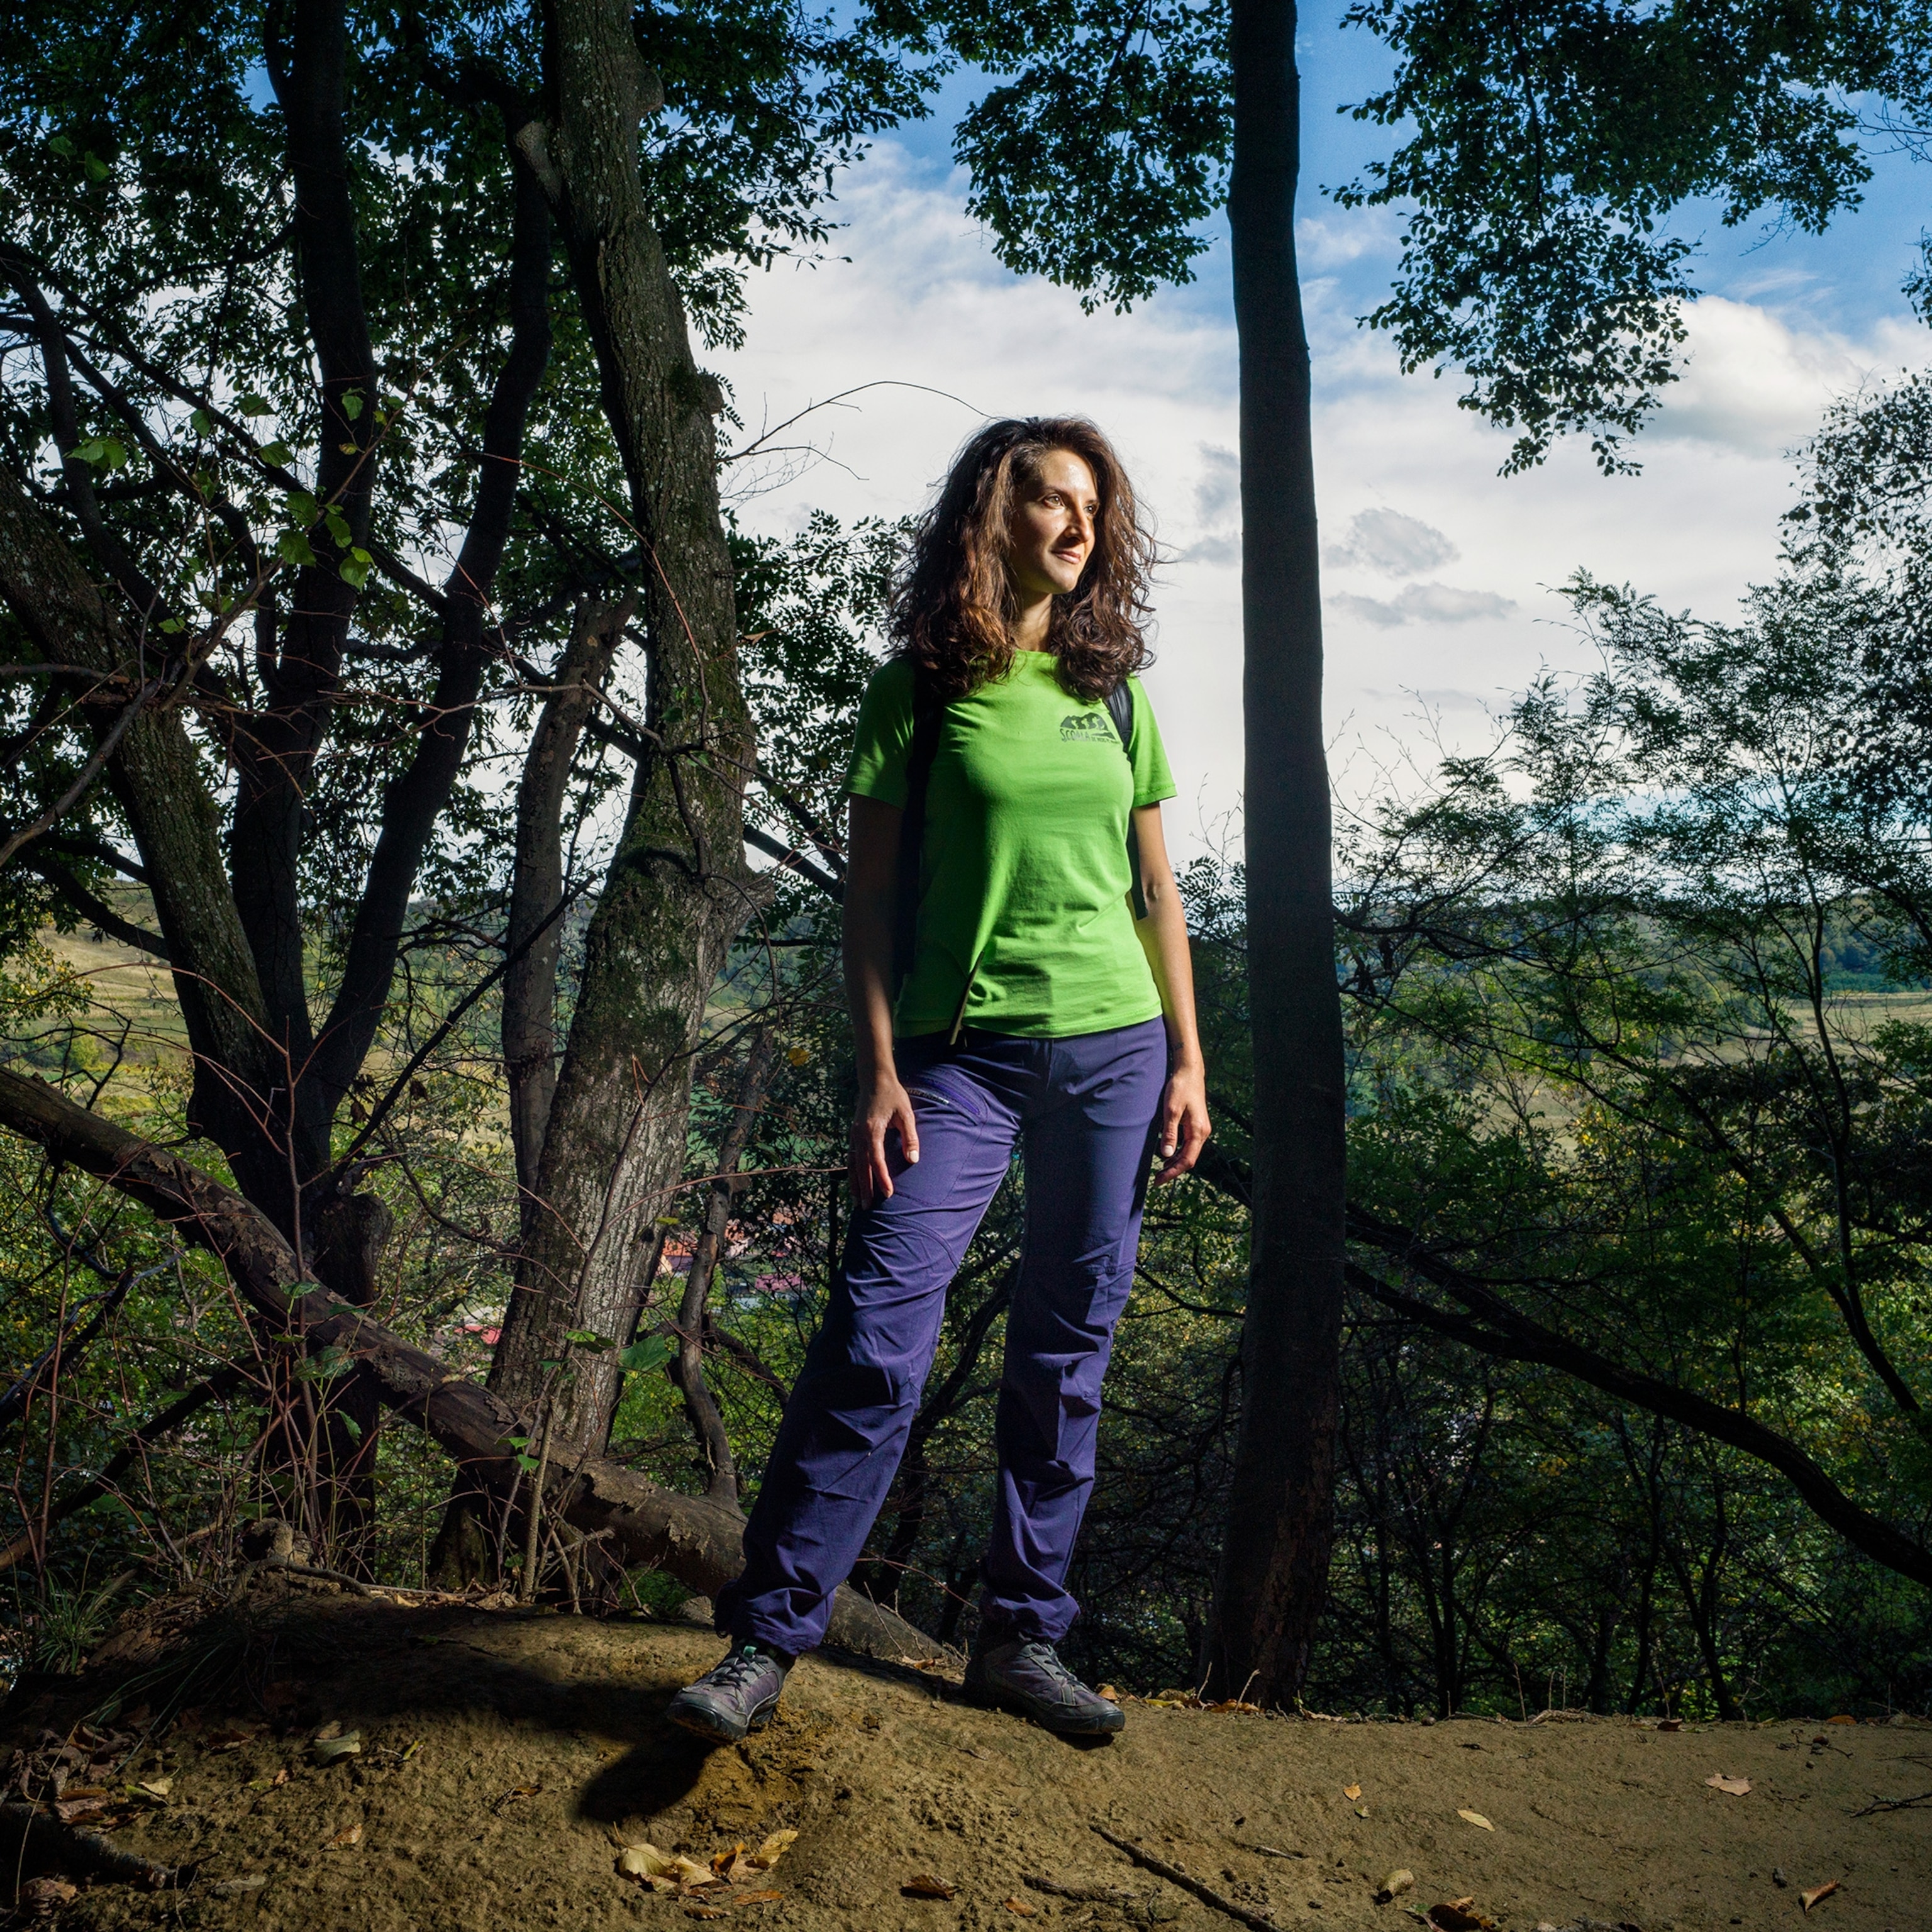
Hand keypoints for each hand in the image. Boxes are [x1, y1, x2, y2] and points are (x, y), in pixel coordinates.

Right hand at [850, 1069, 918, 1207]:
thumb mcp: (906, 1114)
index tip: (888, 1193)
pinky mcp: (853, 1133)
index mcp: (872, 1130)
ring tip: (856, 1201)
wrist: (874, 1080)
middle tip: (866, 1207)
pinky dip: (852, 1171)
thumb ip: (910, 1137)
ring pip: (852, 1164)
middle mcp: (859, 1134)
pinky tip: (854, 1182)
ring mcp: (853, 1134)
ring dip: (854, 1183)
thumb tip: (913, 1159)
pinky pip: (851, 1156)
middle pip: (860, 1167)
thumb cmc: (893, 1096)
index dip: (882, 1178)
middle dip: (863, 1188)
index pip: (876, 1160)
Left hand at [1153, 1058, 1209, 1185]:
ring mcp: (1200, 1129)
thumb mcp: (1171, 1110)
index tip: (1159, 1180)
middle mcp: (1202, 1132)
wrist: (1189, 1072)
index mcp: (1198, 1131)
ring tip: (1160, 1171)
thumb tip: (1165, 1155)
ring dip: (1175, 1163)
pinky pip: (1188, 1145)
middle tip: (1156, 1179)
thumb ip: (1169, 1133)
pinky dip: (1178, 1153)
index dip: (1173, 1172)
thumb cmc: (1180, 1088)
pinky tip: (1168, 1157)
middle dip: (1173, 1171)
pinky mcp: (1196, 1125)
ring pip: (1189, 1153)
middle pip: (1189, 1159)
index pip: (1187, 1160)